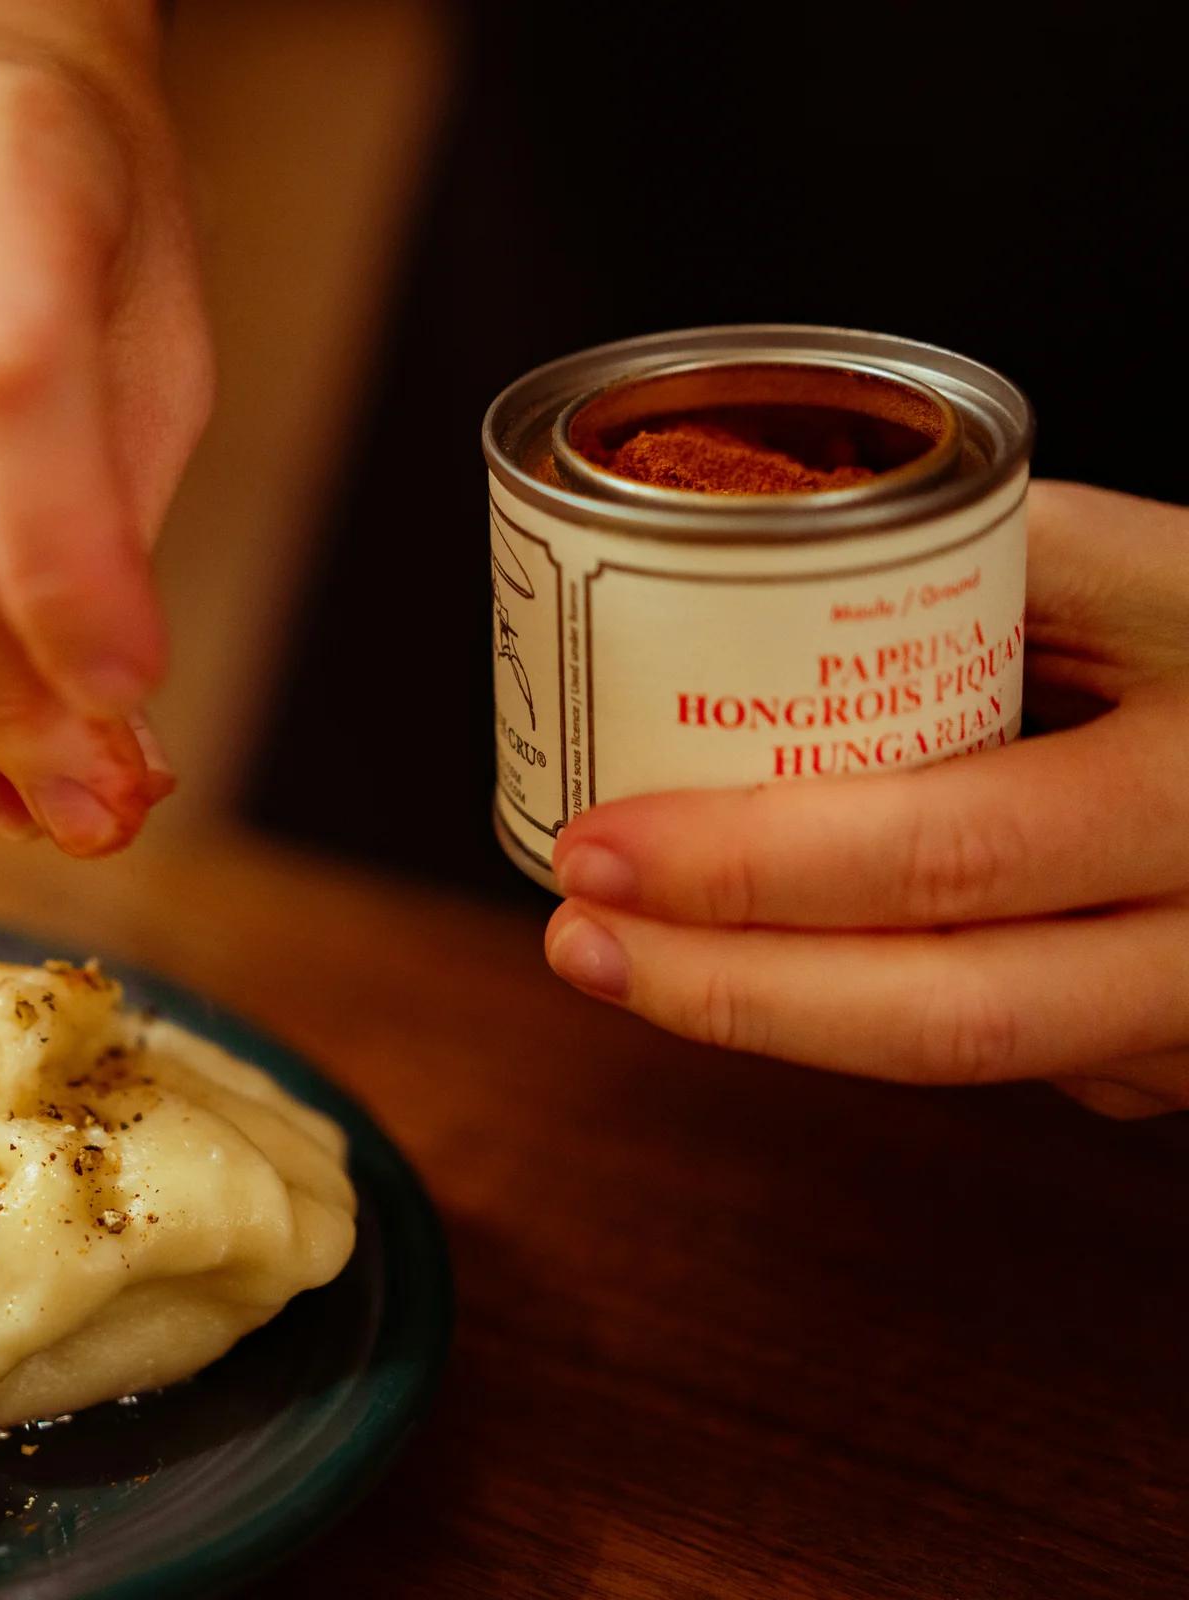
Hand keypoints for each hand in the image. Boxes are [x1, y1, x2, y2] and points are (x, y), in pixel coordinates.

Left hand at [543, 481, 1188, 1114]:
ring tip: (629, 957)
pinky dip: (871, 1008)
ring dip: (775, 1016)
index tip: (597, 841)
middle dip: (726, 988)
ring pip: (965, 1057)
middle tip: (577, 938)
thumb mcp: (1184, 572)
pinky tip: (772, 960)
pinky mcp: (1183, 1067)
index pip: (952, 854)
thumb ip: (1014, 559)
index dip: (753, 868)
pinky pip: (1008, 1053)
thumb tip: (789, 545)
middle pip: (942, 1013)